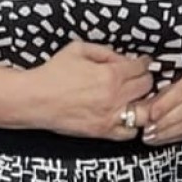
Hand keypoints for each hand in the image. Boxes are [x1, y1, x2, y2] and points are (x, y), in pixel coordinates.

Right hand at [28, 41, 153, 140]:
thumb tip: (122, 58)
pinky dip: (133, 124)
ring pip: (144, 111)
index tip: (143, 62)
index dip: (144, 62)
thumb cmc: (53, 73)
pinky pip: (130, 132)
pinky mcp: (102, 132)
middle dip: (145, 78)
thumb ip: (105, 51)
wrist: (35, 99)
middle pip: (146, 87)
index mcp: (110, 75)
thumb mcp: (79, 49)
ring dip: (144, 101)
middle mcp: (114, 97)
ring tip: (137, 96)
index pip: (141, 67)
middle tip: (139, 76)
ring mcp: (110, 117)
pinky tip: (127, 114)